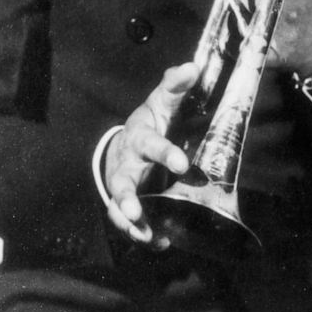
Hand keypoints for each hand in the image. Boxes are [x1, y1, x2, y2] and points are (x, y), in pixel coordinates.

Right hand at [104, 62, 198, 245]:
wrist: (125, 143)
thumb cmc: (151, 122)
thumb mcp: (162, 103)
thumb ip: (175, 87)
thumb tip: (192, 67)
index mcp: (140, 138)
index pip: (150, 145)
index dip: (165, 154)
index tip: (183, 165)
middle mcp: (127, 166)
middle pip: (121, 184)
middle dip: (127, 199)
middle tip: (136, 213)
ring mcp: (125, 188)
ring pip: (119, 209)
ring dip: (130, 224)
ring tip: (146, 236)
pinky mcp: (127, 206)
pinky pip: (130, 225)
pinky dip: (143, 236)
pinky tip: (160, 244)